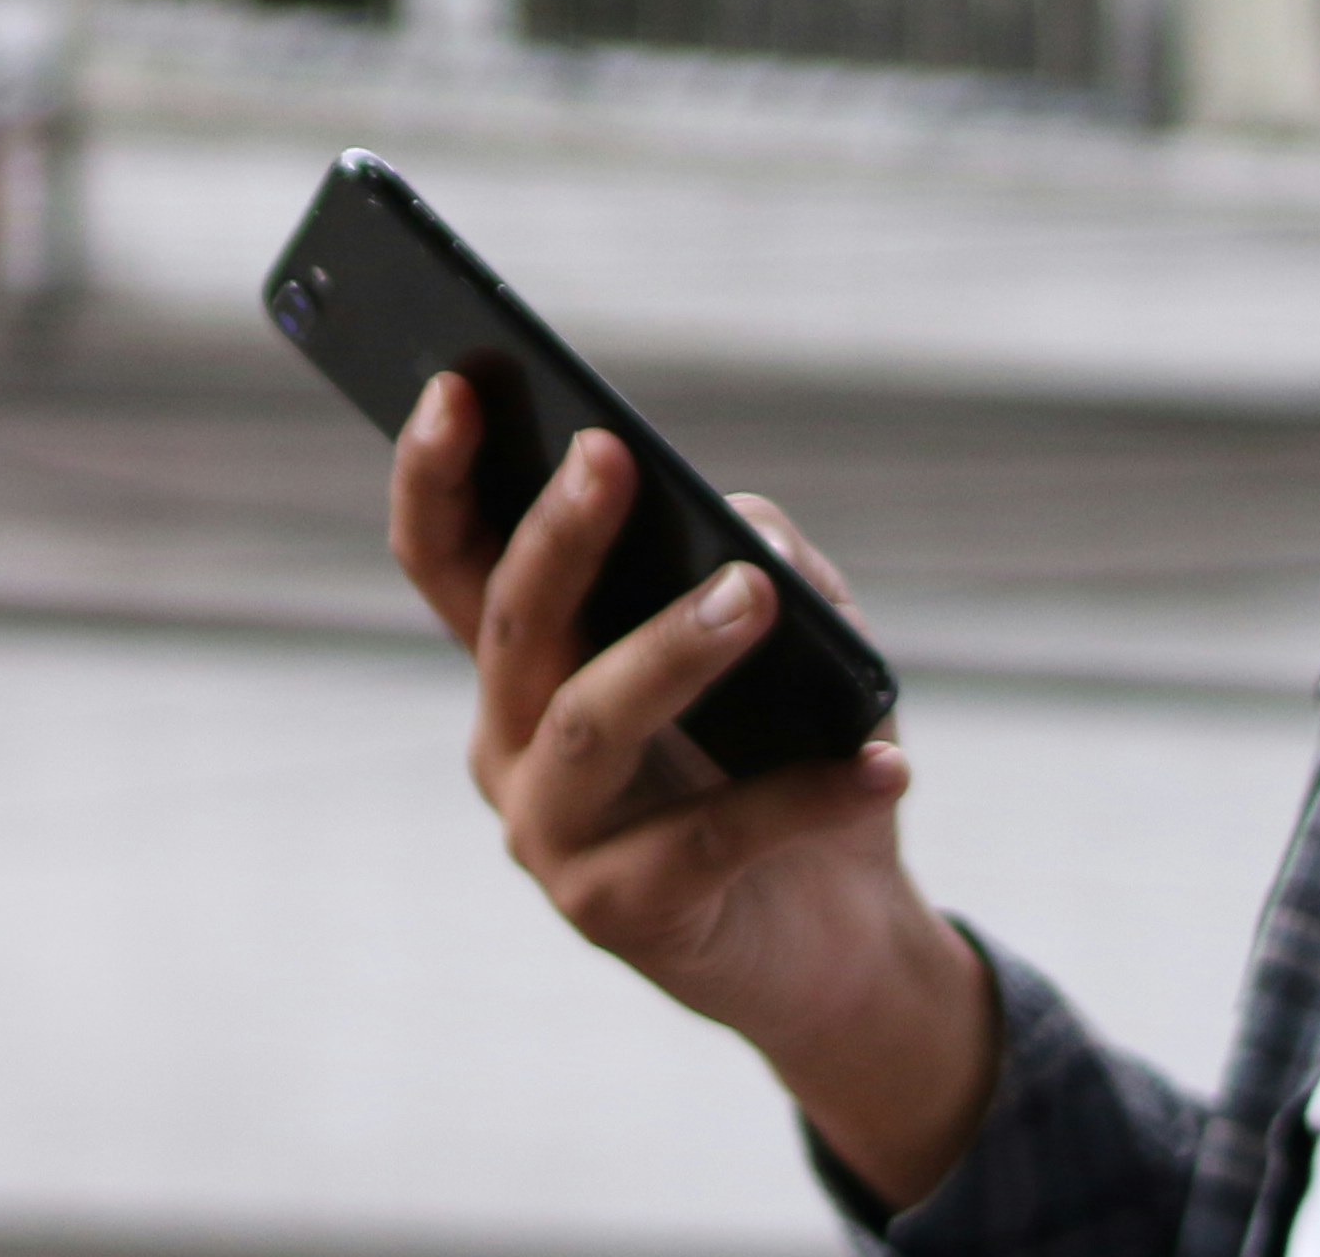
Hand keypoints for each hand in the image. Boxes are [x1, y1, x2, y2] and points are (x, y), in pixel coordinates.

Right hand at [386, 372, 1000, 1206]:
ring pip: (592, 719)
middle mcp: (510, 744)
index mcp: (524, 664)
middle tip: (612, 453)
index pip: (447, 558)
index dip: (434, 474)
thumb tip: (744, 532)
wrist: (837, 935)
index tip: (455, 384)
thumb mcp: (792, 640)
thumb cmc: (789, 755)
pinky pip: (706, 838)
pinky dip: (805, 794)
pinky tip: (884, 761)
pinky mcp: (620, 916)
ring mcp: (552, 838)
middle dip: (557, 533)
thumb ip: (763, 563)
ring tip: (753, 597)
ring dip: (671, 648)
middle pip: (510, 625)